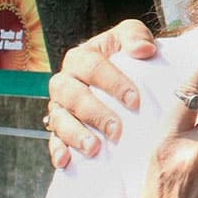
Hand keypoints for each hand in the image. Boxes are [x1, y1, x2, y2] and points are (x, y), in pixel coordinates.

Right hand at [46, 19, 157, 165]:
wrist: (121, 74)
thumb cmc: (125, 54)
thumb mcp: (131, 37)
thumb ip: (136, 36)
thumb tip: (145, 49)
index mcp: (81, 57)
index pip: (93, 67)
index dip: (114, 83)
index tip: (135, 101)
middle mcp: (65, 81)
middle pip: (73, 95)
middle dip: (95, 113)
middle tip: (116, 130)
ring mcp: (59, 105)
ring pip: (60, 119)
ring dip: (75, 134)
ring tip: (94, 148)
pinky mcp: (57, 126)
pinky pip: (53, 139)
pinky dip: (57, 150)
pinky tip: (65, 161)